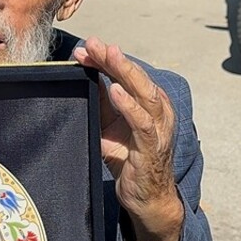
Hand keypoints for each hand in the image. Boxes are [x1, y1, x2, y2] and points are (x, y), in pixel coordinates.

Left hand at [73, 37, 183, 240]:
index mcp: (148, 102)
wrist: (144, 196)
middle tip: (94, 43)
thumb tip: (82, 73)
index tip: (83, 49)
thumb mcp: (109, 125)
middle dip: (114, 59)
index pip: (126, 75)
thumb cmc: (128, 158)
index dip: (106, 60)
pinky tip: (116, 92)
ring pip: (145, 93)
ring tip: (108, 56)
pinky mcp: (152, 147)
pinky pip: (143, 122)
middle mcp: (157, 110)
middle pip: (136, 78)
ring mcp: (158, 127)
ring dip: (125, 73)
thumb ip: (100, 101)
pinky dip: (130, 105)